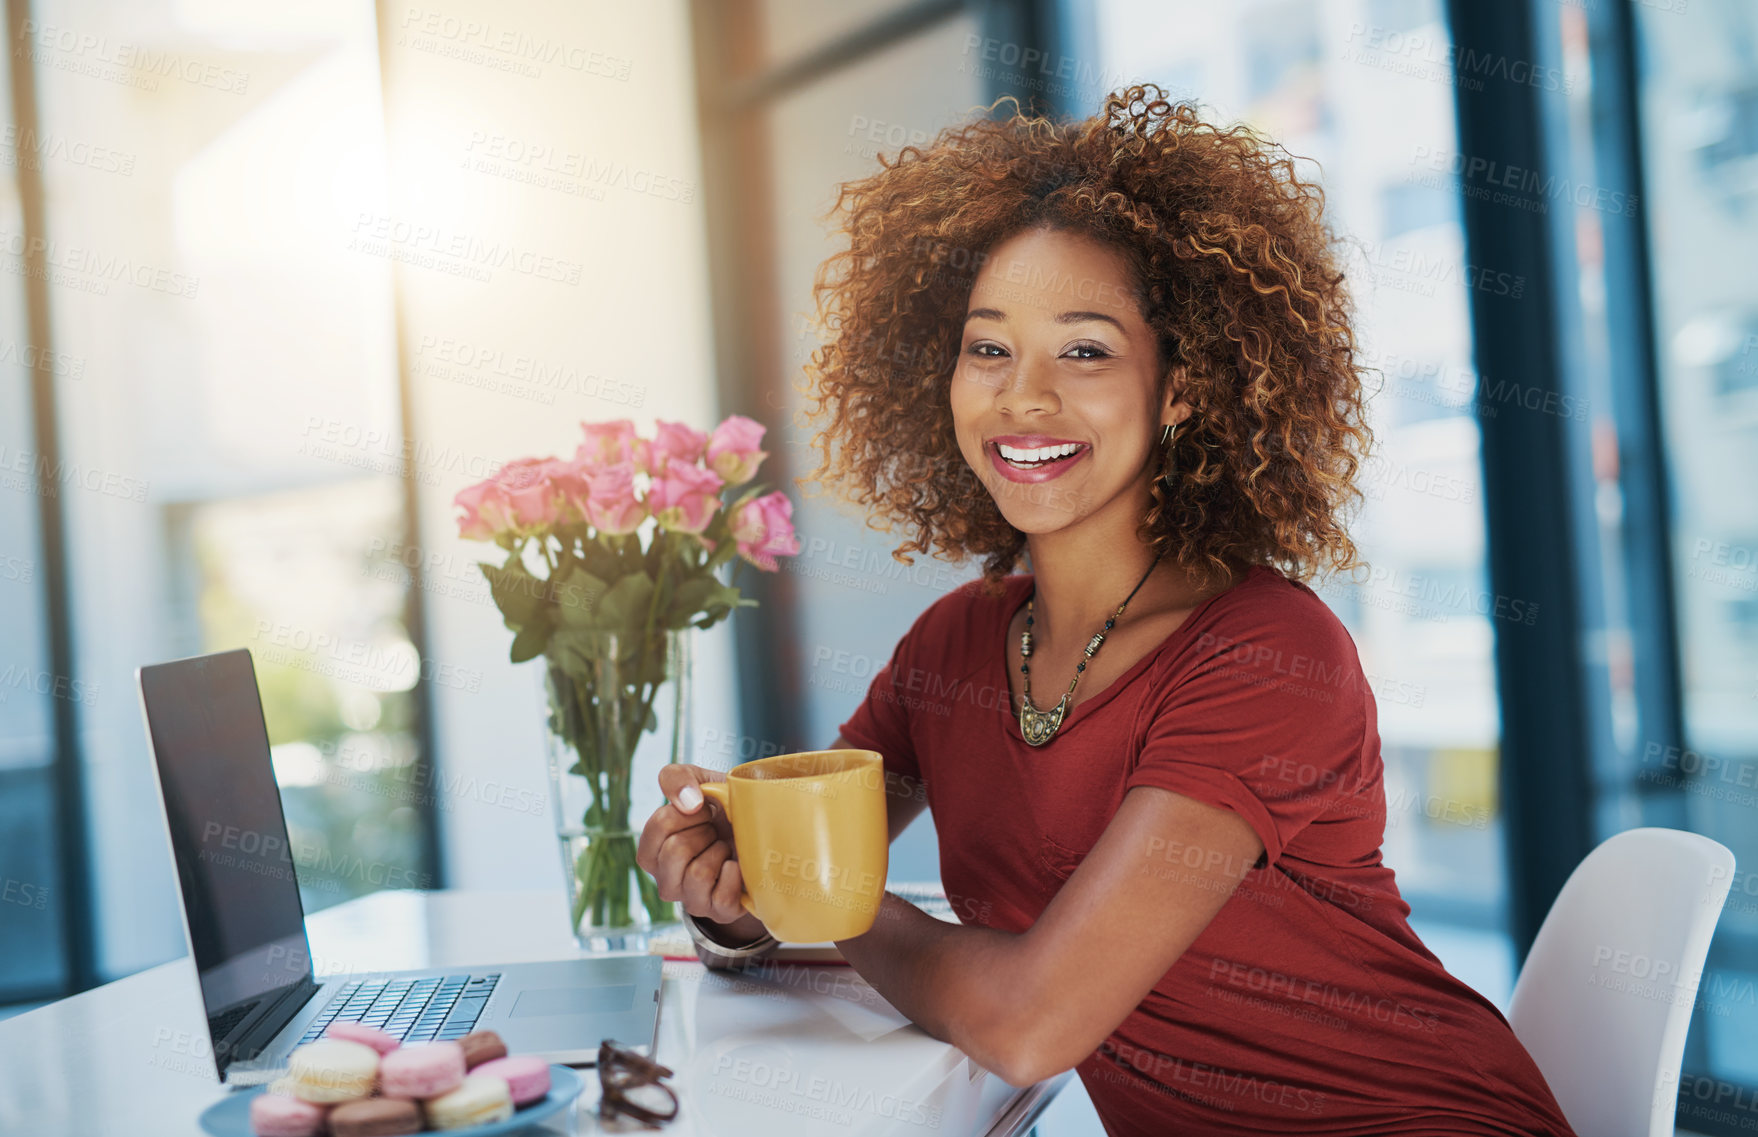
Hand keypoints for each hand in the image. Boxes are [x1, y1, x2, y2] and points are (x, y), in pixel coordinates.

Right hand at [637, 764, 768, 941]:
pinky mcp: (719, 913)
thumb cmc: (724, 811)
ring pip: (697, 875)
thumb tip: (688, 802)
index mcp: (653, 852)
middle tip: (715, 831)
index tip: (704, 809)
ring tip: (725, 848)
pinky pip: (721, 897)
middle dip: (704, 832)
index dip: (688, 812)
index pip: (658, 826)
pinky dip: (735, 875)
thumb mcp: (700, 783)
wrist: (762, 836)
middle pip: (675, 852)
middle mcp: (666, 880)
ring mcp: (691, 900)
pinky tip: (738, 866)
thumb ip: (678, 778)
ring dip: (719, 852)